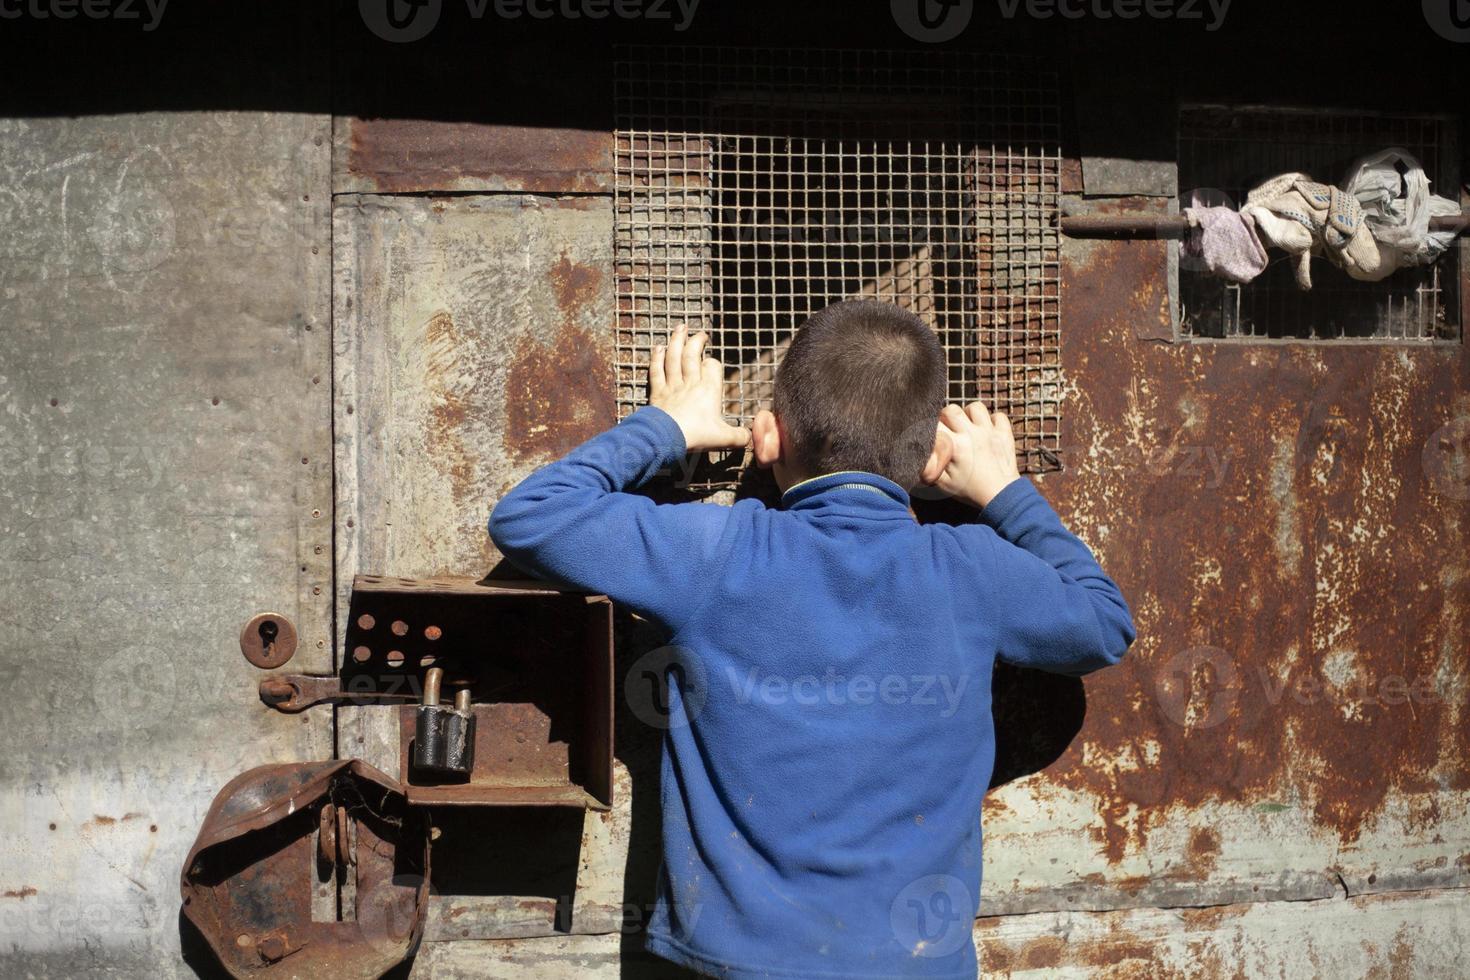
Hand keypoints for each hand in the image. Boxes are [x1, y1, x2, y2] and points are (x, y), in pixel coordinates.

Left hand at [649, 325, 750, 452]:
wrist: (667, 438)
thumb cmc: (696, 435)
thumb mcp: (724, 438)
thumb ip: (739, 436)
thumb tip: (748, 437)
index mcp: (709, 390)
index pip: (713, 367)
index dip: (713, 363)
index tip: (712, 364)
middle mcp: (690, 383)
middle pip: (692, 355)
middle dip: (696, 341)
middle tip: (700, 334)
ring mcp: (672, 386)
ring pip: (674, 357)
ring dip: (677, 341)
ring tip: (680, 328)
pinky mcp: (657, 392)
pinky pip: (656, 370)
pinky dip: (657, 358)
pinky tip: (658, 348)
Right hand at [920, 402, 1020, 508]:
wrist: (1001, 496)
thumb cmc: (971, 491)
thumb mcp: (943, 483)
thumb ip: (928, 467)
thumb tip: (919, 454)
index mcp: (955, 445)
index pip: (935, 424)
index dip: (931, 428)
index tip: (933, 436)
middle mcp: (971, 433)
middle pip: (952, 409)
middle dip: (946, 417)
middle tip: (948, 428)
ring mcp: (990, 431)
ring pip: (976, 407)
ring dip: (969, 414)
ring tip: (968, 425)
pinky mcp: (1004, 434)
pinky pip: (998, 416)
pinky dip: (993, 420)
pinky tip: (988, 430)